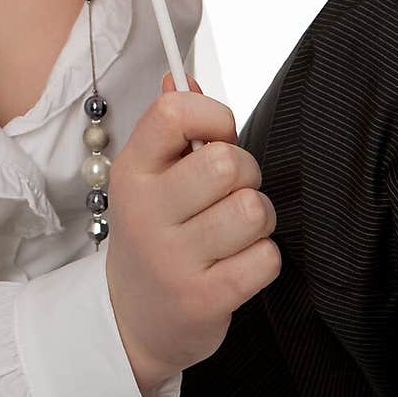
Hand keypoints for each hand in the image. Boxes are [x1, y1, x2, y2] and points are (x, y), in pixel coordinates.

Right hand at [105, 73, 279, 396]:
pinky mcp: (203, 299)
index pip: (174, 113)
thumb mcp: (149, 179)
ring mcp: (172, 259)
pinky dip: (263, 259)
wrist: (133, 319)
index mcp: (132, 170)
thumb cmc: (155, 234)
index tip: (218, 137)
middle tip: (232, 192)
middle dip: (247, 173)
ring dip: (259, 218)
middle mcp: (145, 212)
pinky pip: (265, 258)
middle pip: (227, 163)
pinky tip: (239, 264)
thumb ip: (170, 128)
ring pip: (253, 209)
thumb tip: (182, 77)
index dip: (214, 117)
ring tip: (238, 229)